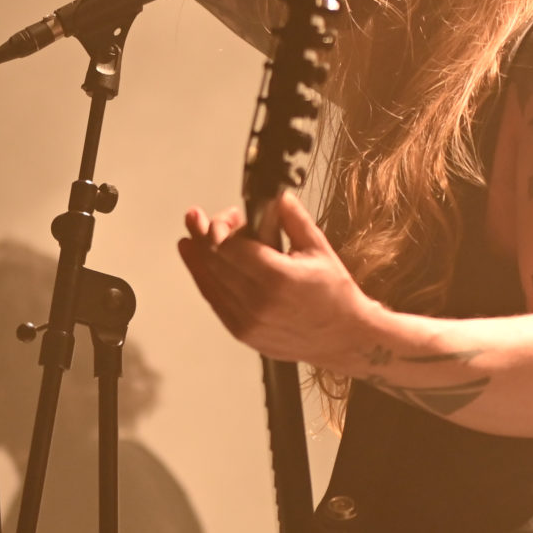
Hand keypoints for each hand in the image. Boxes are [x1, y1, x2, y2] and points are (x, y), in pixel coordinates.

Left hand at [176, 192, 378, 368]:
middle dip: (204, 237)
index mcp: (279, 278)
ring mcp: (248, 322)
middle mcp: (259, 302)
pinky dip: (206, 281)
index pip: (232, 247)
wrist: (344, 338)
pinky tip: (199, 265)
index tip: (227, 216)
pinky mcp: (244, 334)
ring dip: (198, 258)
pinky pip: (216, 303)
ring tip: (189, 240)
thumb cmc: (335, 294)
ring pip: (210, 283)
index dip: (221, 227)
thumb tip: (275, 195)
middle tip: (197, 219)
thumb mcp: (319, 249)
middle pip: (216, 262)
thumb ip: (293, 220)